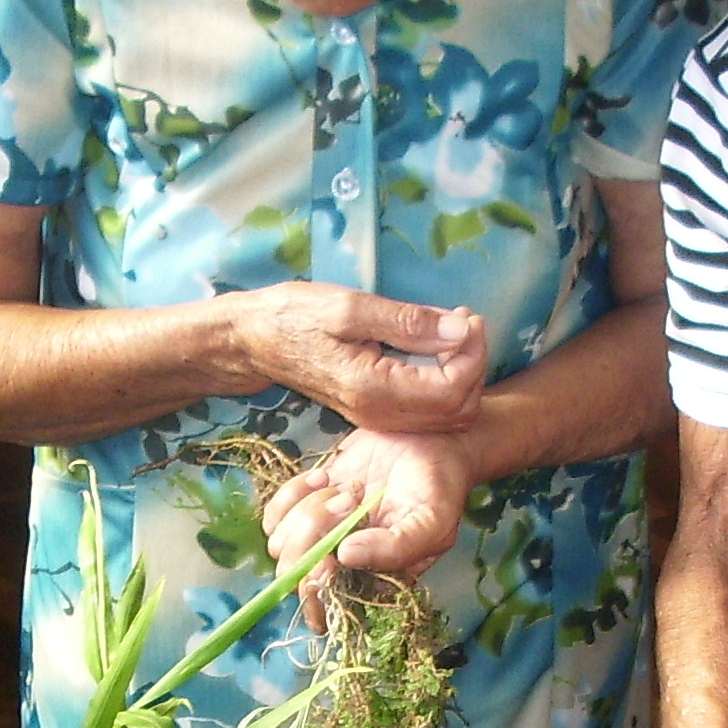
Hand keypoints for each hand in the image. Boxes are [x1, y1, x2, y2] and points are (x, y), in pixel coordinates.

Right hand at [218, 283, 487, 432]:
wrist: (253, 343)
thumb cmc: (293, 317)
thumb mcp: (349, 308)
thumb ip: (408, 322)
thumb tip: (460, 330)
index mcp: (375, 390)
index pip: (452, 388)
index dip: (472, 353)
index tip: (467, 317)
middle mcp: (381, 415)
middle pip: (459, 408)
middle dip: (473, 365)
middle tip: (464, 322)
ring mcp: (379, 419)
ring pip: (448, 414)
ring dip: (462, 374)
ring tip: (453, 330)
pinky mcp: (377, 413)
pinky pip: (428, 410)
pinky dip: (445, 382)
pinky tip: (435, 347)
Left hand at [262, 427, 473, 608]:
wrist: (431, 440)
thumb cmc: (440, 486)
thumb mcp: (432, 521)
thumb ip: (396, 548)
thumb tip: (346, 557)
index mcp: (374, 580)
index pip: (328, 604)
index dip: (318, 584)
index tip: (329, 559)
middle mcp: (343, 564)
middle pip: (297, 572)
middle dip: (315, 535)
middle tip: (350, 501)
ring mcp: (321, 534)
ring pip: (283, 541)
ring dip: (310, 509)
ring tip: (348, 489)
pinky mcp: (306, 504)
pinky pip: (275, 513)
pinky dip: (294, 492)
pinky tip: (325, 476)